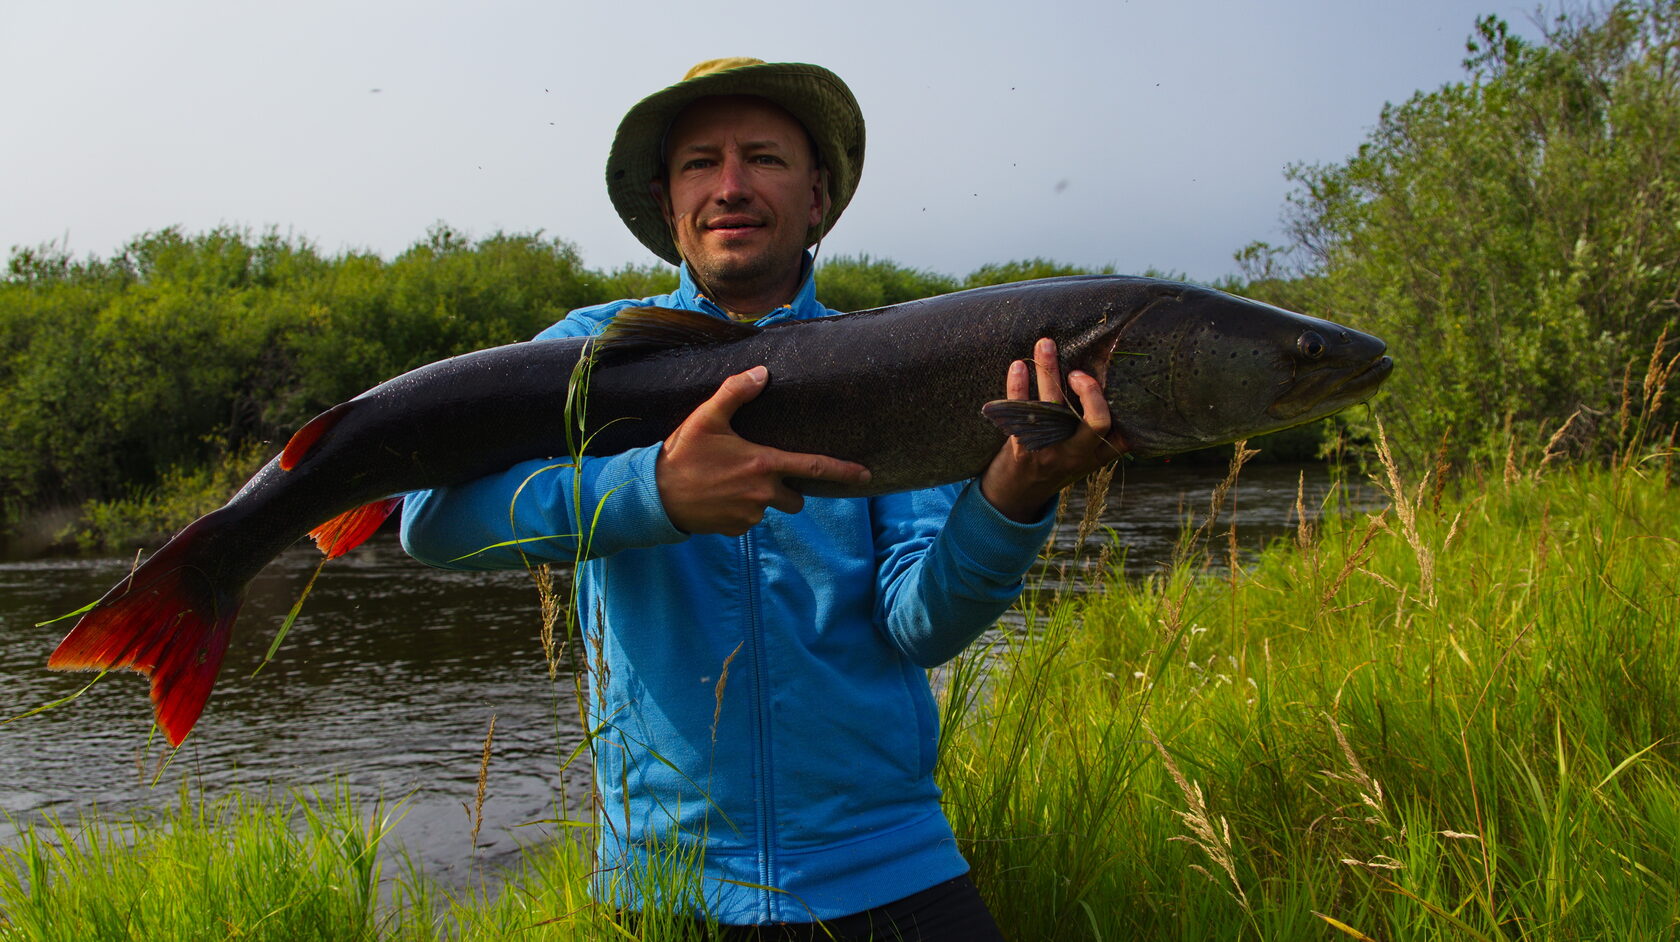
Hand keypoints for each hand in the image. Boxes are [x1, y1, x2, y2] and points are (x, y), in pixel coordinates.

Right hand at [657, 365, 871, 535]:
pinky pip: (748, 520)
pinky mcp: (735, 529)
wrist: (654, 497)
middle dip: (788, 488)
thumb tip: (761, 373)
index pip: (814, 468)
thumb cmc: (682, 454)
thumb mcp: (706, 418)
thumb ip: (735, 393)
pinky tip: (718, 496)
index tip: (866, 475)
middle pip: (796, 497)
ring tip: (729, 482)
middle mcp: (763, 494)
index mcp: (763, 465)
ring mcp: (749, 515)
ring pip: (769, 508)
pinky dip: (739, 510)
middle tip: (760, 472)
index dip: (843, 471)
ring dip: (759, 498)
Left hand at [979, 338, 1127, 521]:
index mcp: (1099, 452)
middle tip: (1079, 369)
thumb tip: (1114, 376)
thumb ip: (1103, 429)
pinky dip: (1018, 386)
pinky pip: (1020, 412)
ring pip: (1053, 407)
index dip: (1121, 404)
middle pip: (1095, 422)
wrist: (1018, 492)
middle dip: (1090, 391)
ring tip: (1045, 344)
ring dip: (1049, 371)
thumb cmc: (1058, 460)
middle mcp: (1078, 453)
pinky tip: (1018, 366)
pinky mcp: (1021, 448)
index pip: (1122, 430)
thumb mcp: (1088, 454)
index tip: (1109, 374)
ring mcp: (1051, 452)